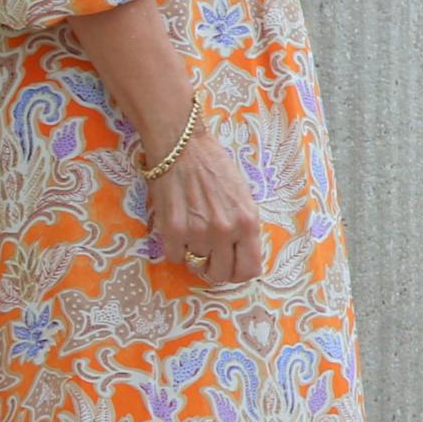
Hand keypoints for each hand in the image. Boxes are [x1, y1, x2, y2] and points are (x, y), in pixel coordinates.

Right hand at [148, 128, 267, 287]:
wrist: (182, 147)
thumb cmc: (214, 166)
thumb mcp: (243, 196)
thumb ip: (243, 227)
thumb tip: (239, 255)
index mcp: (248, 222)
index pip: (249, 269)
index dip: (239, 272)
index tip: (231, 265)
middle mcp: (226, 231)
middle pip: (221, 275)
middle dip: (215, 268)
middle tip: (210, 254)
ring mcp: (198, 232)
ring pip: (196, 265)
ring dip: (194, 254)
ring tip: (193, 231)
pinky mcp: (173, 230)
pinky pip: (174, 257)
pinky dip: (175, 248)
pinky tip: (178, 229)